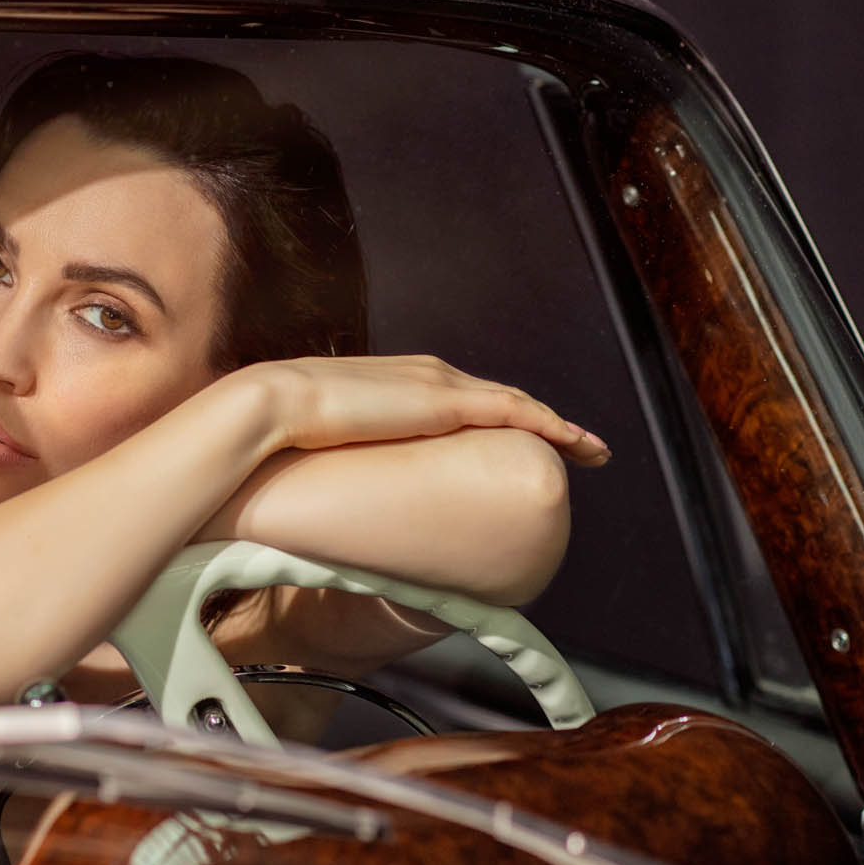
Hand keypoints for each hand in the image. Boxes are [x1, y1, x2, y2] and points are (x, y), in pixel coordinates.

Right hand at [232, 355, 610, 465]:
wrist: (273, 404)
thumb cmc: (284, 429)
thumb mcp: (326, 440)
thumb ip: (347, 454)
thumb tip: (340, 491)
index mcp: (402, 380)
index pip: (466, 396)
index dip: (502, 414)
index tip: (525, 435)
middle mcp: (430, 373)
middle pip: (502, 396)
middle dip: (543, 420)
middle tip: (577, 446)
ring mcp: (441, 384)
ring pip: (519, 403)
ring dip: (559, 426)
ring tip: (591, 450)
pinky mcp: (446, 403)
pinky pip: (515, 413)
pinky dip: (551, 426)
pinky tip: (576, 443)